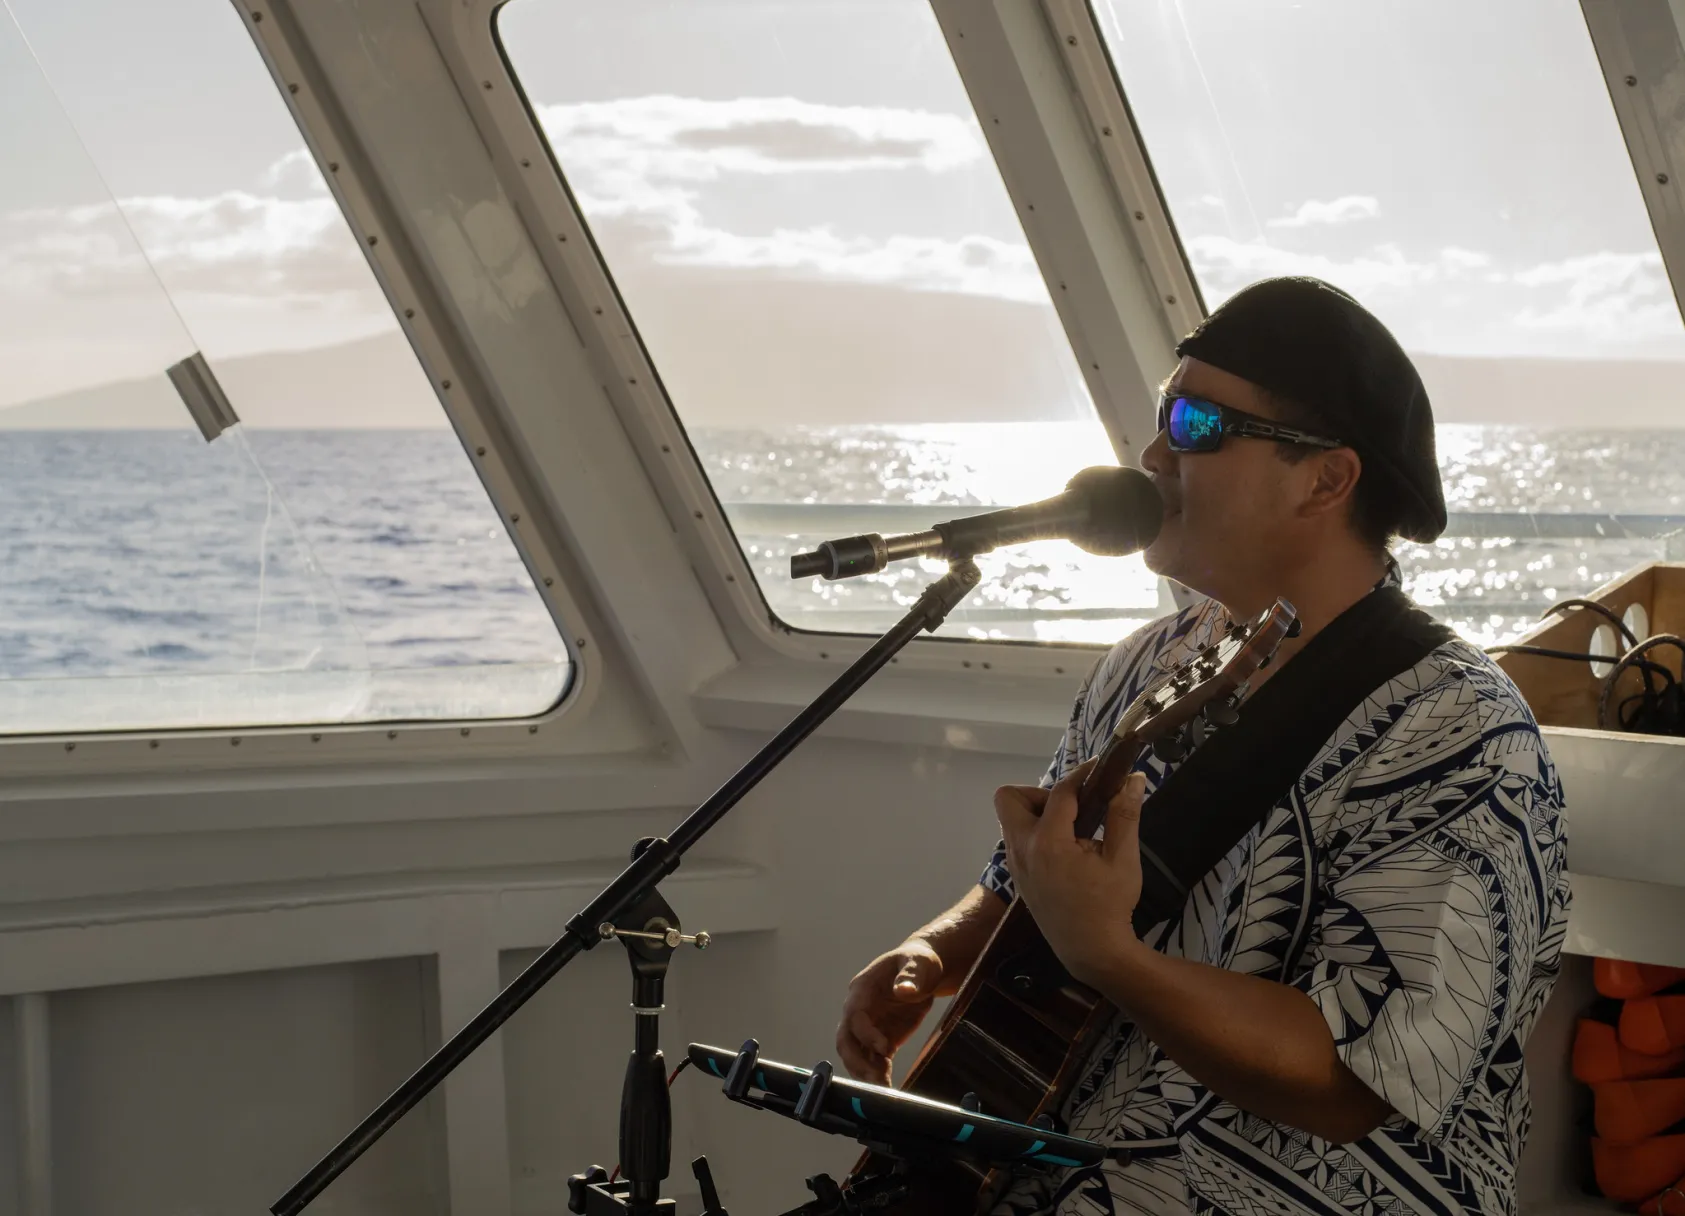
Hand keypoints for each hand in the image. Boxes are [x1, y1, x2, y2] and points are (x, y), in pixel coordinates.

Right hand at [835, 939, 944, 1084]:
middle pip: (845, 1039)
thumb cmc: (919, 961)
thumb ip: (911, 975)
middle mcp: (858, 1009)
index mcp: (863, 988)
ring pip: (854, 1053)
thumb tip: (904, 990)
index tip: (885, 1048)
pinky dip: (876, 1073)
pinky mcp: (880, 1039)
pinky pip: (871, 1060)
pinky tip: (887, 1085)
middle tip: (876, 1079)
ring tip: (883, 1088)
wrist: (923, 972)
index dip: (865, 1033)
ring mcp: (867, 1026)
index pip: (855, 1014)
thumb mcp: (919, 963)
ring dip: (865, 1072)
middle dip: (856, 1060)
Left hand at [995, 759, 1147, 986]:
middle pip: (1009, 797)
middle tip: (1072, 808)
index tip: (1101, 769)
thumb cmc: (1110, 905)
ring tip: (1072, 829)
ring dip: (1036, 813)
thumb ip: (1125, 815)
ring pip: (1010, 820)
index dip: (1082, 775)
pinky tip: (1065, 850)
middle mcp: (1023, 849)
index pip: (1061, 792)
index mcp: (1049, 841)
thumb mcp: (1123, 859)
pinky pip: (1017, 841)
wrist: (1092, 952)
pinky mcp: (1018, 877)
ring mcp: (1016, 865)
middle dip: (1039, 793)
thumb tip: (1132, 778)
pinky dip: (1035, 834)